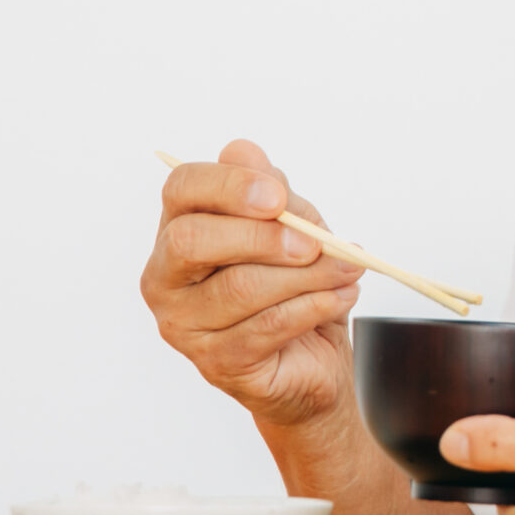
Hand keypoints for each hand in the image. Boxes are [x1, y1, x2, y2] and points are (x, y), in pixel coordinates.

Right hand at [139, 139, 365, 428]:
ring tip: (348, 269)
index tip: (278, 197)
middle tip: (315, 242)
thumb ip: (270, 190)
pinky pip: (266, 327)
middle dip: (262, 236)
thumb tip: (243, 151)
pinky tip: (340, 296)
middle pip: (193, 241)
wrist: (312, 356)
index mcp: (178, 230)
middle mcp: (166, 279)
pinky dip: (314, 306)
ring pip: (241, 287)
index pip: (181, 190)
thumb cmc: (293, 283)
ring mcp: (185, 326)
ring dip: (308, 275)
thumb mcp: (292, 225)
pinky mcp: (217, 363)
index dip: (228, 186)